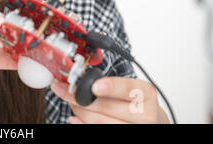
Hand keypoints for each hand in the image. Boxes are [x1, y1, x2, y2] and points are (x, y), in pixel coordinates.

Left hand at [51, 77, 170, 123]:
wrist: (150, 120)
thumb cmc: (134, 102)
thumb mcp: (128, 89)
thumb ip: (109, 84)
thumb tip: (78, 79)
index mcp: (145, 93)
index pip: (128, 88)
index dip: (111, 87)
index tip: (95, 86)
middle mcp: (146, 114)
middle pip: (108, 107)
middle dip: (81, 98)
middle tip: (65, 90)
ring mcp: (138, 128)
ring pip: (101, 122)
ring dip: (80, 111)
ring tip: (72, 103)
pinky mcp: (127, 137)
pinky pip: (97, 131)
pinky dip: (83, 124)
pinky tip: (74, 119)